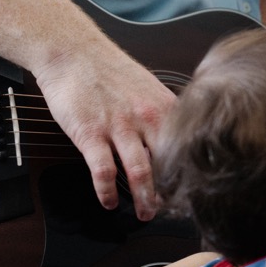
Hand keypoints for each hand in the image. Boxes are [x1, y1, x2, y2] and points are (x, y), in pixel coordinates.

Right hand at [33, 43, 176, 219]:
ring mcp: (119, 127)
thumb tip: (179, 140)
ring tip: (145, 214)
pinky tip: (108, 202)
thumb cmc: (108, 71)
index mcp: (164, 108)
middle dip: (173, 193)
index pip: (186, 148)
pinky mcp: (91, 133)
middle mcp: (147, 118)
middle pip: (169, 164)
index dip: (191, 174)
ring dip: (144, 199)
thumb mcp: (148, 89)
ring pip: (140, 172)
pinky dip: (106, 192)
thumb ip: (163, 115)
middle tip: (173, 211)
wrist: (72, 51)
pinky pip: (102, 171)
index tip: (193, 190)